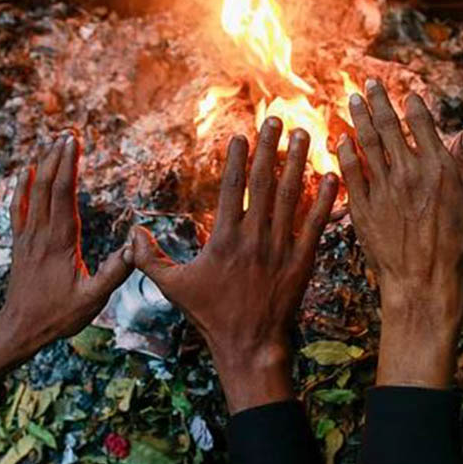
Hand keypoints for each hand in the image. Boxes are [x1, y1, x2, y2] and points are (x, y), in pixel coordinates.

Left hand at [0, 136, 132, 381]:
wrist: (21, 328)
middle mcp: (40, 234)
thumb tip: (134, 246)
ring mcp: (27, 237)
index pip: (63, 194)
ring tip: (52, 144)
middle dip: (56, 157)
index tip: (74, 142)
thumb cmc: (58, 316)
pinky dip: (22, 186)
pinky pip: (18, 207)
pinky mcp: (20, 243)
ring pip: (32, 192)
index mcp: (59, 242)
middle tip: (67, 134)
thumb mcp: (92, 299)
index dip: (68, 165)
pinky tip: (25, 172)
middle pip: (46, 185)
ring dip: (42, 166)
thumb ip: (114, 272)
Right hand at [131, 118, 339, 413]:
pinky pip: (315, 224)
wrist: (250, 345)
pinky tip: (332, 176)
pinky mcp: (302, 261)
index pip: (231, 188)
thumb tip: (131, 231)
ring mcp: (280, 248)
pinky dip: (325, 200)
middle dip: (270, 147)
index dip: (237, 159)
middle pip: (263, 183)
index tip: (241, 134)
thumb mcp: (173, 287)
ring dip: (298, 163)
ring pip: (291, 197)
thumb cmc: (210, 315)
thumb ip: (149, 258)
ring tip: (304, 135)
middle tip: (277, 118)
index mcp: (224, 239)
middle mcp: (254, 237)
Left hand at [338, 79, 462, 388]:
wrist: (423, 284)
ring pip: (367, 142)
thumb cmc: (454, 247)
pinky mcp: (363, 207)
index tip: (406, 93)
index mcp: (439, 168)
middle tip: (368, 83)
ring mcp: (383, 188)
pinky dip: (345, 152)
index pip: (423, 123)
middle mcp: (409, 172)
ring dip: (358, 117)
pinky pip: (350, 171)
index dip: (413, 104)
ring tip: (351, 99)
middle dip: (378, 100)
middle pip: (390, 125)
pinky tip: (340, 139)